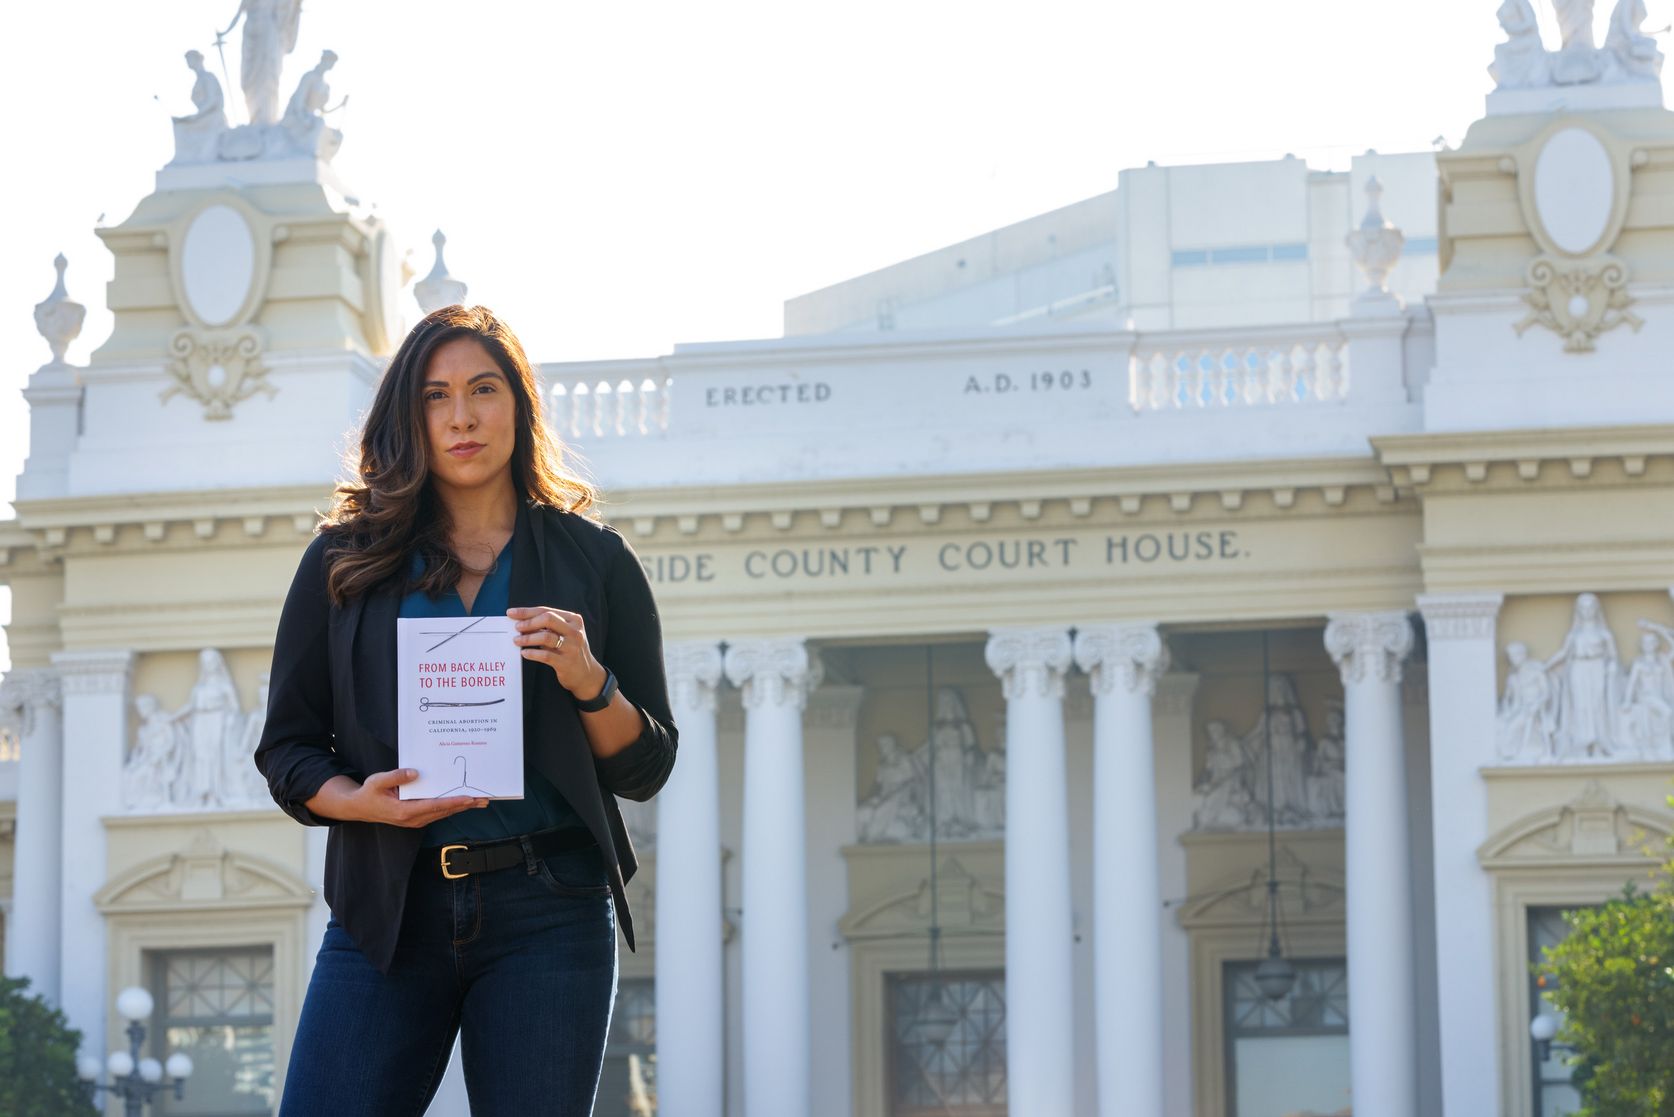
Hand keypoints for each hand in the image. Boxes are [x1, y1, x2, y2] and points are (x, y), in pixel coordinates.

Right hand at [350, 769, 487, 827]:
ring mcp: (416, 821)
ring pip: (443, 814)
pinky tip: (463, 802)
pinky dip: (452, 807)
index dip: (453, 802)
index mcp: (404, 811)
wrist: (360, 808)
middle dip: (465, 805)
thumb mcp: (378, 781)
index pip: (434, 806)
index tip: (469, 799)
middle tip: (484, 799)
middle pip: (444, 811)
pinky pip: (438, 813)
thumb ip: (396, 777)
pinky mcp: (417, 818)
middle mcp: (413, 819)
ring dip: (461, 807)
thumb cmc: (369, 793)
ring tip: (479, 802)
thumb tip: (414, 772)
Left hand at [507, 605, 607, 700]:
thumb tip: (522, 622)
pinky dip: (532, 653)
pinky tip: (524, 653)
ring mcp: (572, 647)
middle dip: (529, 622)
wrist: (586, 674)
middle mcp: (575, 631)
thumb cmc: (570, 650)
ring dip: (528, 638)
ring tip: (517, 640)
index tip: (511, 613)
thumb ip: (549, 627)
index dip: (527, 611)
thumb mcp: (565, 634)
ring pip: (546, 637)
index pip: (547, 610)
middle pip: (548, 619)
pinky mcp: (566, 662)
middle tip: (516, 627)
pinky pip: (545, 655)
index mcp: (573, 620)